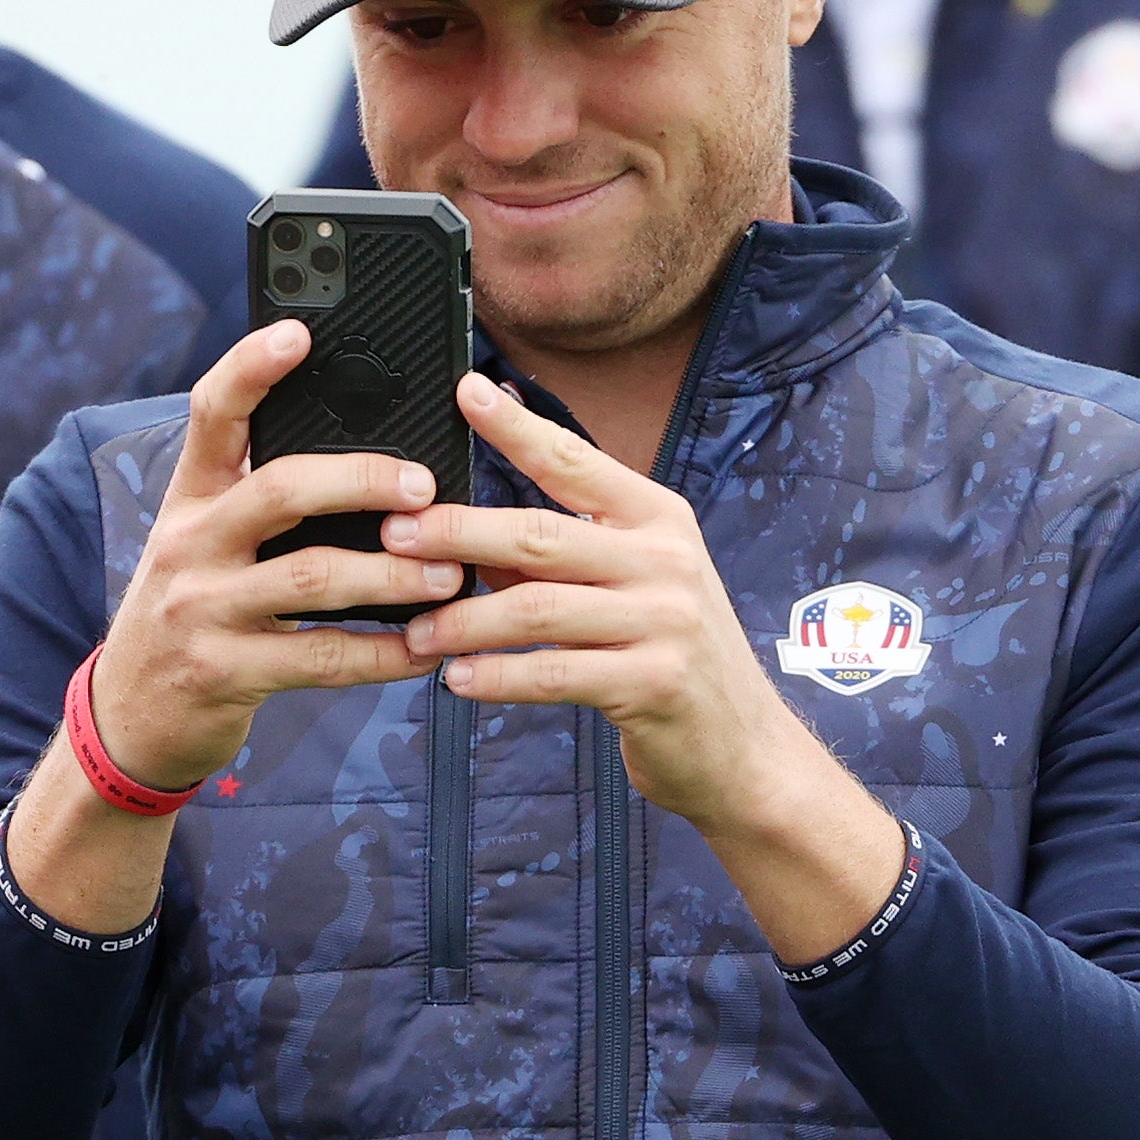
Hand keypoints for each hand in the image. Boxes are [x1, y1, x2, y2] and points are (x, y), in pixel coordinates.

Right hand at [6, 323, 451, 938]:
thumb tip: (372, 463)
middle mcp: (188, 543)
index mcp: (188, 497)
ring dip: (393, 574)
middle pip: (282, 489)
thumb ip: (260, 502)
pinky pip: (320, 657)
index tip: (301, 333)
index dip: (251, 367)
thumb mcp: (202, 544)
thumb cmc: (193, 612)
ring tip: (451, 574)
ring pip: (313, 577)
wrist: (129, 718)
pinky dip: (382, 652)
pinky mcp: (225, 672)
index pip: (211, 414)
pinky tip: (424, 647)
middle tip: (427, 486)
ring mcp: (203, 609)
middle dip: (365, 481)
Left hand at [389, 374, 901, 961]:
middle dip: (459, 532)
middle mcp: (665, 560)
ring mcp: (665, 622)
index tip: (464, 391)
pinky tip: (459, 679)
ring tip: (416, 631)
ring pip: (539, 608)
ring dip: (465, 620)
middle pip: (541, 535)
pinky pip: (556, 673)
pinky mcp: (654, 684)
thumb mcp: (634, 585)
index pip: (575, 461)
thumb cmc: (670, 654)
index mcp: (659, 519)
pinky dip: (499, 676)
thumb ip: (562, 556)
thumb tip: (464, 532)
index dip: (517, 426)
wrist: (745, 748)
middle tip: (394, 533)